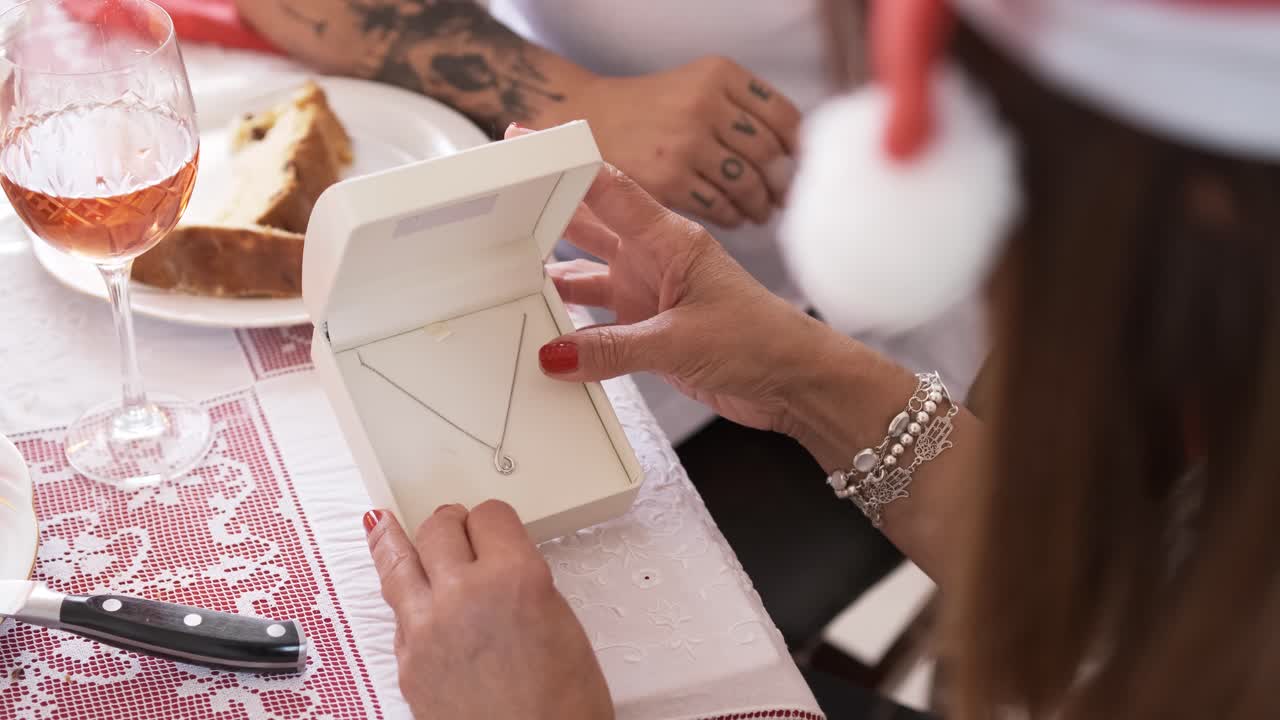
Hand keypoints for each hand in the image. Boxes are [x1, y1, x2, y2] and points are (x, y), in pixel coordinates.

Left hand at [364, 503, 612, 719]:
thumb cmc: (563, 709)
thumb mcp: (562, 625)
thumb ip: (523, 584)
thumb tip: (499, 569)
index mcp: (515, 577)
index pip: (489, 515)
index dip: (493, 519)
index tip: (492, 523)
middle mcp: (465, 593)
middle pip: (439, 527)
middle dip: (451, 524)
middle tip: (457, 527)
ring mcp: (426, 628)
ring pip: (398, 560)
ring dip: (397, 541)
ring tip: (382, 525)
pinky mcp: (406, 663)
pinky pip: (398, 614)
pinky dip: (404, 599)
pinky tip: (403, 590)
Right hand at [526, 136, 840, 433]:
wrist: (794, 382)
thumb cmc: (761, 341)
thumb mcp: (680, 342)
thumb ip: (613, 349)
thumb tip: (554, 354)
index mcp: (669, 242)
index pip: (610, 191)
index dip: (566, 164)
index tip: (528, 140)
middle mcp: (654, 260)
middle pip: (589, 226)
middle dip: (546, 211)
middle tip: (498, 201)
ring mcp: (650, 294)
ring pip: (587, 274)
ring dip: (553, 274)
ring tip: (506, 269)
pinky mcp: (649, 329)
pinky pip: (597, 321)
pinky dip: (571, 326)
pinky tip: (544, 327)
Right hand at [537, 56, 801, 228]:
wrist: (586, 120)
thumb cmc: (652, 108)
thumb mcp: (698, 84)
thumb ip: (744, 107)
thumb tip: (797, 150)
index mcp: (719, 75)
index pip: (784, 116)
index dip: (800, 147)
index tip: (801, 165)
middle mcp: (705, 104)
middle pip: (769, 155)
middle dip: (781, 183)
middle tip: (782, 197)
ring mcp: (686, 144)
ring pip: (747, 185)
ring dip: (760, 205)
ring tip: (760, 211)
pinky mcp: (668, 180)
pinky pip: (719, 206)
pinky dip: (732, 216)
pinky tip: (733, 216)